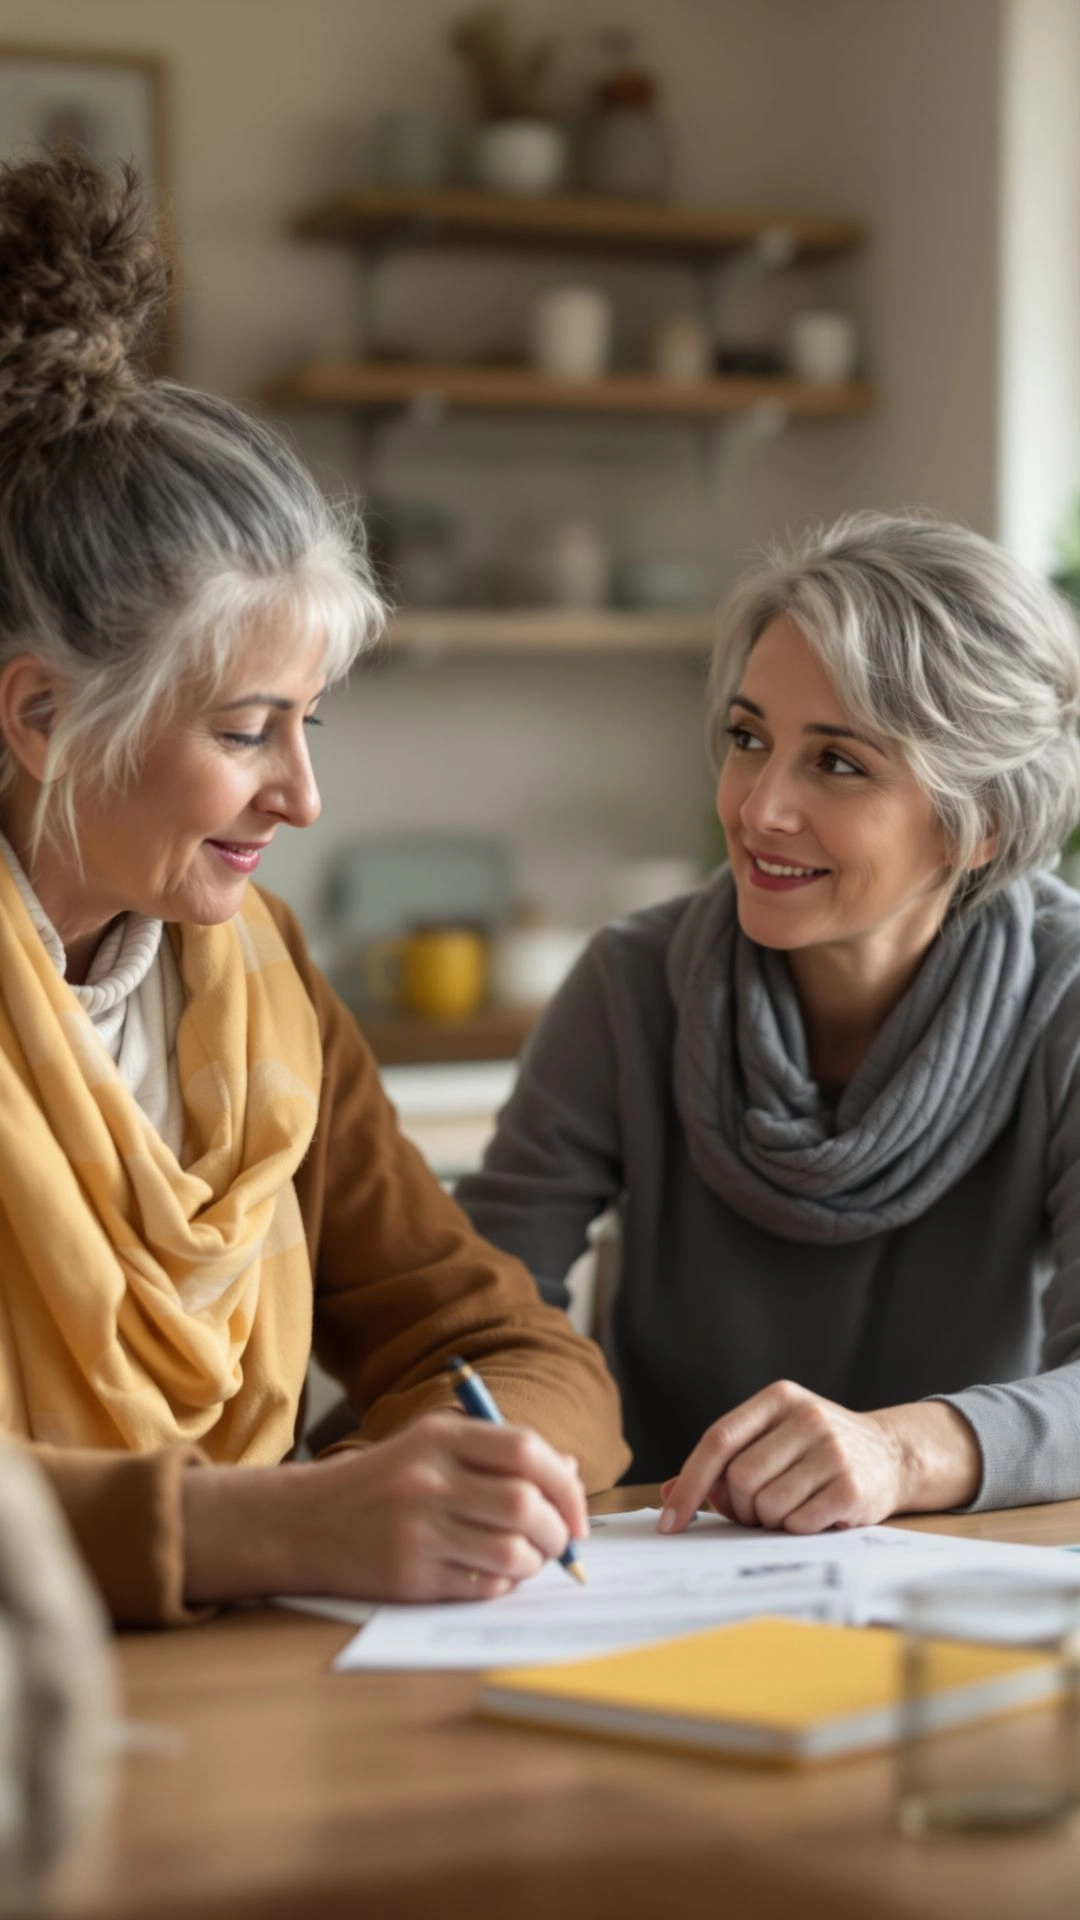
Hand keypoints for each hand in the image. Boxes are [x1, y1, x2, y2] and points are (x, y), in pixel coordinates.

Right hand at [183, 1410, 588, 1605]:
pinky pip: (482, 1586)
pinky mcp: (410, 1576)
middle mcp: (430, 1480)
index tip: (577, 1511)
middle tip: (561, 1543)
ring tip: (528, 1560)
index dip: (565, 1483)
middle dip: (558, 1531)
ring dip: (534, 1563)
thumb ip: (498, 1454)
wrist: (303, 1521)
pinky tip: (492, 1575)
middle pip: (524, 1504)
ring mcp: (418, 1530)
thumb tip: (569, 1470)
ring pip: (510, 1551)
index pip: (526, 1451)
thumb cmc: (381, 1483)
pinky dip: (502, 1585)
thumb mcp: (432, 1447)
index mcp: (441, 1437)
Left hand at [657, 1383, 980, 1535]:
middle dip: (739, 1507)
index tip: (670, 1521)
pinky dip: (795, 1529)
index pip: (718, 1440)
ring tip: (789, 1508)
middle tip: (756, 1510)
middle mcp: (806, 1417)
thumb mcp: (773, 1437)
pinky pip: (798, 1524)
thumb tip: (668, 1495)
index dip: (690, 1483)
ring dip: (768, 1520)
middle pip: (740, 1479)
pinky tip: (813, 1514)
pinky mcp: (852, 1486)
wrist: (892, 1454)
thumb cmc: (817, 1450)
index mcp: (778, 1398)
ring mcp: (832, 1451)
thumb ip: (723, 1461)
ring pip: (767, 1505)